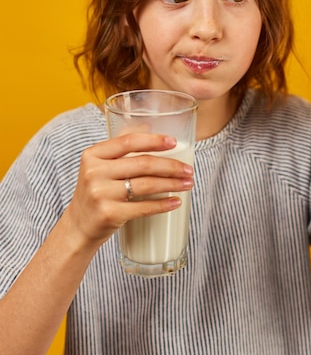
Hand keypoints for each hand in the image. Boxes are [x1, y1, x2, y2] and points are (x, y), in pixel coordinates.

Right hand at [64, 133, 193, 246]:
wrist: (78, 227)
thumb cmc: (96, 193)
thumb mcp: (99, 166)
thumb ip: (120, 148)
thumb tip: (150, 127)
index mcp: (92, 155)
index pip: (128, 141)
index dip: (154, 141)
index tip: (174, 142)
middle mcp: (94, 172)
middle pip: (142, 164)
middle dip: (171, 166)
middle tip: (188, 170)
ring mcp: (100, 194)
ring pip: (146, 185)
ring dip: (172, 184)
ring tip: (187, 184)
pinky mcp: (109, 214)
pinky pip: (143, 207)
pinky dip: (163, 205)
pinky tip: (175, 202)